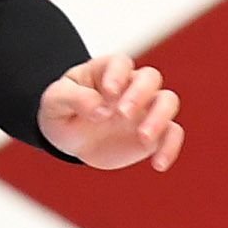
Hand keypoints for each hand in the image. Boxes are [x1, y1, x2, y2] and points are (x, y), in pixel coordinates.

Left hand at [40, 51, 184, 172]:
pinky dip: (170, 148)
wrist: (70, 140)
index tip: (108, 93)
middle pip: (150, 77)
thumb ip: (74, 99)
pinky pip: (173, 134)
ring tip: (143, 138)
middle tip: (122, 115)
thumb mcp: (54, 102)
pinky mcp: (154, 132)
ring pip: (168, 101)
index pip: (120, 63)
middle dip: (140, 94)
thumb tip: (101, 110)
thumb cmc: (62, 112)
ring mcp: (145, 108)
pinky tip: (158, 164)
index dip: (118, 74)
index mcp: (105, 72)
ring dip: (160, 118)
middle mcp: (130, 86)